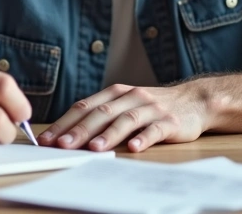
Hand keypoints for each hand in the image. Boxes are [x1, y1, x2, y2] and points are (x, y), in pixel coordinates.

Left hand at [38, 83, 212, 152]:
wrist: (194, 100)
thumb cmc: (151, 107)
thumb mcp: (124, 105)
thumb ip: (101, 117)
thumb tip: (67, 136)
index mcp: (115, 93)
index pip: (84, 106)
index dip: (64, 122)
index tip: (47, 138)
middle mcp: (131, 97)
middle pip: (101, 113)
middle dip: (80, 130)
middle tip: (62, 145)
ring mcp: (151, 108)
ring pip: (126, 120)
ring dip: (109, 134)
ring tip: (94, 148)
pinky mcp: (170, 121)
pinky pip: (155, 129)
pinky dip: (144, 138)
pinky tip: (134, 148)